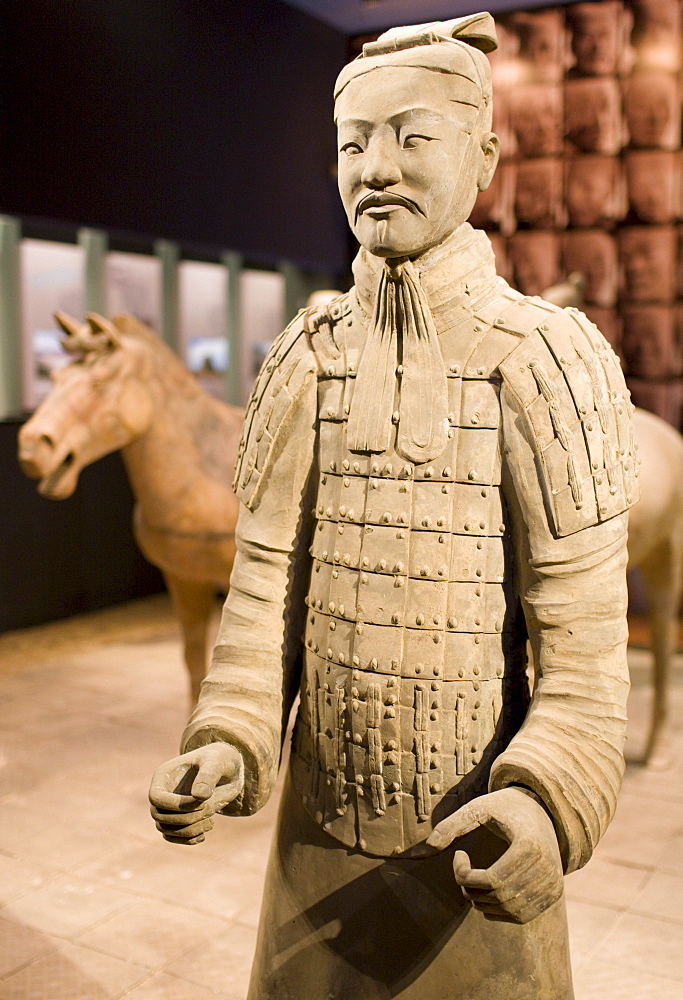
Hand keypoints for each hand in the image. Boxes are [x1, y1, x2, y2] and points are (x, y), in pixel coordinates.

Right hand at [149, 743, 243, 844]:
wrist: (228, 770)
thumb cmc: (220, 760)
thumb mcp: (216, 762)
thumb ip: (208, 776)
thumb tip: (198, 796)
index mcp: (164, 776)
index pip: (156, 798)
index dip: (177, 805)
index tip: (201, 801)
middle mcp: (163, 793)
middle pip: (159, 816)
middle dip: (186, 818)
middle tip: (210, 809)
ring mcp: (169, 808)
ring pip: (166, 830)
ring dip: (189, 831)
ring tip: (210, 822)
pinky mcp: (179, 820)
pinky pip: (174, 837)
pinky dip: (188, 840)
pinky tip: (204, 834)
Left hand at [426, 787, 562, 923]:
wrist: (542, 810)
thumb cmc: (505, 807)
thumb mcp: (478, 808)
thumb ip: (452, 824)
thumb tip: (429, 845)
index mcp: (530, 846)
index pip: (492, 880)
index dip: (465, 875)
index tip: (458, 854)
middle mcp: (548, 869)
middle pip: (499, 897)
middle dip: (470, 889)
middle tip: (461, 870)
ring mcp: (553, 886)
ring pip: (508, 910)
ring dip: (482, 901)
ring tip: (473, 879)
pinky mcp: (553, 896)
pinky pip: (520, 916)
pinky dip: (497, 910)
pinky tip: (487, 890)